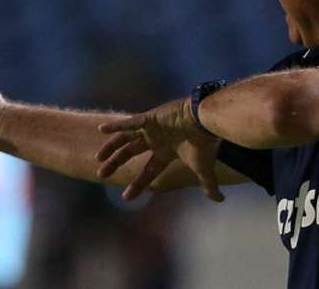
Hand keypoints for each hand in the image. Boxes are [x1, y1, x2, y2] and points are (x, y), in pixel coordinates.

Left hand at [96, 98, 224, 201]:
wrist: (206, 122)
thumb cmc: (203, 144)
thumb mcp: (202, 169)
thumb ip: (208, 185)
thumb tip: (220, 200)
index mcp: (167, 152)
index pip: (148, 171)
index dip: (138, 184)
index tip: (125, 198)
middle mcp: (156, 140)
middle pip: (130, 153)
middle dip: (115, 163)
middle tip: (100, 175)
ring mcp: (151, 128)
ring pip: (125, 139)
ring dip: (111, 148)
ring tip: (98, 158)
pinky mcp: (149, 118)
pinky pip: (129, 123)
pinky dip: (115, 126)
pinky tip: (100, 130)